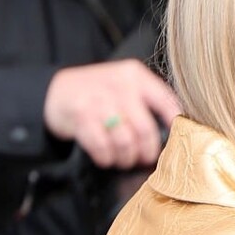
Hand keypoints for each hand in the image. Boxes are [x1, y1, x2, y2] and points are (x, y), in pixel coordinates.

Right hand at [42, 59, 180, 170]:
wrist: (57, 90)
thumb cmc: (97, 92)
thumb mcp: (125, 85)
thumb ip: (147, 102)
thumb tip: (173, 132)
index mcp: (136, 76)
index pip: (167, 102)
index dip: (176, 127)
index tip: (177, 143)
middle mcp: (120, 86)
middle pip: (146, 129)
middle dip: (147, 152)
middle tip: (144, 158)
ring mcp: (100, 101)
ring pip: (125, 142)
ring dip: (126, 158)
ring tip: (124, 159)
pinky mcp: (81, 116)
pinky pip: (102, 148)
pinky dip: (106, 158)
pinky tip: (106, 157)